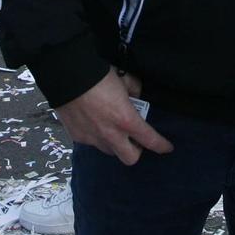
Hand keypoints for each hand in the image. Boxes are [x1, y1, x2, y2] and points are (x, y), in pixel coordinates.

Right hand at [55, 69, 172, 164]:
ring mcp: (93, 138)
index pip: (150, 140)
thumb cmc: (98, 76)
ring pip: (110, 151)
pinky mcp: (78, 136)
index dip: (161, 145)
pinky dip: (97, 136)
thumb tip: (135, 96)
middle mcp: (111, 134)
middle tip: (135, 139)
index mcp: (127, 120)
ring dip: (115, 144)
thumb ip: (134, 90)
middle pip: (130, 158)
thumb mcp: (124, 79)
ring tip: (112, 130)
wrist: (68, 77)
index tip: (166, 147)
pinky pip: (92, 142)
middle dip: (136, 151)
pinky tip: (94, 123)